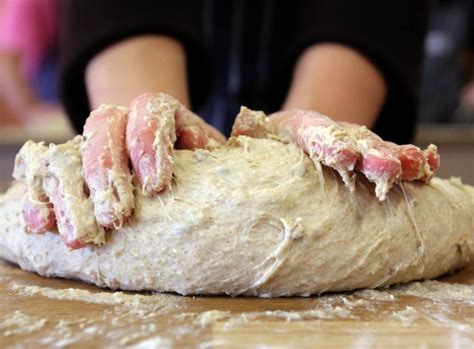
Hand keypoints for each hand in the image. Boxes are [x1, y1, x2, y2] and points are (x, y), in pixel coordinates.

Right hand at [13, 93, 225, 247]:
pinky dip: (41, 197)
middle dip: (106, 170)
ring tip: (81, 236)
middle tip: (116, 216)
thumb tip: (248, 123)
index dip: (150, 142)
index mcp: (164, 115)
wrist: (170, 176)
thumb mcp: (224, 154)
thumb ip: (240, 140)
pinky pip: (47, 174)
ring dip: (71, 193)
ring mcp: (96, 146)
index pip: (152, 109)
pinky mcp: (74, 171)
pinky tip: (41, 223)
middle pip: (106, 126)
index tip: (157, 185)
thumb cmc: (204, 168)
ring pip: (72, 151)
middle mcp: (125, 124)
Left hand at [232, 108, 438, 199]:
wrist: (293, 131)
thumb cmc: (267, 140)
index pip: (316, 135)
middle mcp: (331, 134)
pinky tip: (426, 169)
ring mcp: (353, 144)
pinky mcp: (366, 158)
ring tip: (415, 168)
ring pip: (377, 150)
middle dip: (371, 155)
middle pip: (354, 142)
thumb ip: (244, 132)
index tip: (343, 154)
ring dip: (396, 159)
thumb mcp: (252, 133)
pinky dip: (409, 164)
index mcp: (299, 128)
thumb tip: (227, 130)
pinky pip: (390, 159)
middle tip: (387, 168)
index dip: (330, 144)